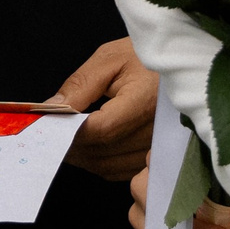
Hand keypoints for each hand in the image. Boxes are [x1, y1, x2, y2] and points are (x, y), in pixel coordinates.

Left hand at [49, 36, 157, 181]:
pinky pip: (122, 171)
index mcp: (146, 100)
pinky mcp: (157, 156)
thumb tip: (52, 109)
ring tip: (67, 139)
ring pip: (110, 167)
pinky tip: (90, 147)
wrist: (179, 63)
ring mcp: (158, 147)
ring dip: (84, 157)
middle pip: (104, 152)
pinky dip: (100, 163)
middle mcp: (156, 130)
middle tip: (50, 133)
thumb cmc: (144, 56)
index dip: (72, 131)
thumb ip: (80, 84)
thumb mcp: (110, 59)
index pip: (103, 129)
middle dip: (72, 146)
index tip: (50, 125)